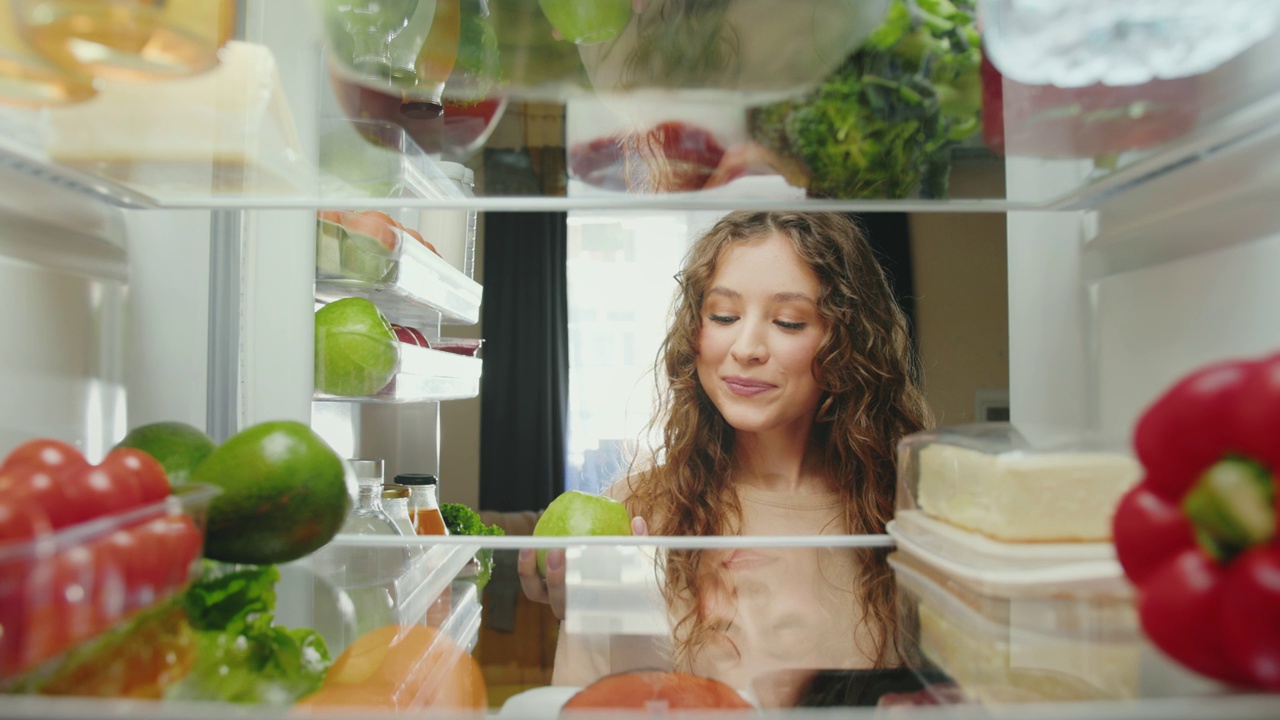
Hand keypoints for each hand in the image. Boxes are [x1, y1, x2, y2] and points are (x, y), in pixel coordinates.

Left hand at [518, 515, 648, 619]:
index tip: (585, 567)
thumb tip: (638, 522)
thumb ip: (637, 543)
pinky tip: (528, 544)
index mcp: (596, 608)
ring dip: (529, 573)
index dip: (586, 594)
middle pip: (560, 604)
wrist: (600, 584)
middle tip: (557, 552)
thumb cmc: (621, 570)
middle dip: (556, 581)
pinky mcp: (540, 587)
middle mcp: (572, 608)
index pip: (588, 608)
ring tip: (531, 547)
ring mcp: (553, 598)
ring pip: (537, 594)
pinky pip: (530, 580)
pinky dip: (525, 565)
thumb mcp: (633, 558)